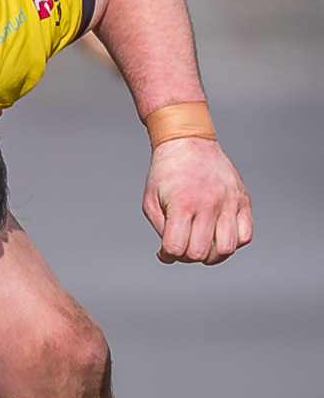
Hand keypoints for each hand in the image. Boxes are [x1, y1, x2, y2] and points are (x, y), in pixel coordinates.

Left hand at [141, 137, 252, 264]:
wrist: (187, 142)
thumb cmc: (165, 173)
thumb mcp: (151, 201)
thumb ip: (162, 231)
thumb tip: (172, 255)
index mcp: (183, 204)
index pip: (177, 248)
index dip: (168, 256)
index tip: (164, 250)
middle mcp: (209, 203)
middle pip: (201, 253)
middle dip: (187, 256)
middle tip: (182, 245)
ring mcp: (229, 201)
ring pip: (228, 249)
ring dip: (212, 256)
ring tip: (202, 245)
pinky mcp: (243, 200)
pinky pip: (245, 236)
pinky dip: (233, 243)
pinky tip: (218, 235)